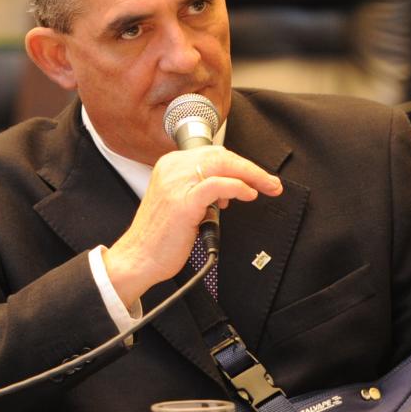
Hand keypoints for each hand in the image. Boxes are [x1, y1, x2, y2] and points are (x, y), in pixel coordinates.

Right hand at [104, 146, 282, 306]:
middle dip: (251, 169)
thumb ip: (203, 190)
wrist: (139, 258)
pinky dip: (237, 187)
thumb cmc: (160, 236)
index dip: (240, 164)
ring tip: (267, 188)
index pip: (214, 153)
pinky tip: (248, 194)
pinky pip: (217, 185)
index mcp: (170, 165)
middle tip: (271, 183)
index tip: (258, 177)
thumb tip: (232, 188)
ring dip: (251, 176)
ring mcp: (176, 183)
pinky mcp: (182, 201)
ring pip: (222, 165)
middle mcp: (172, 169)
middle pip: (221, 156)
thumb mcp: (180, 202)